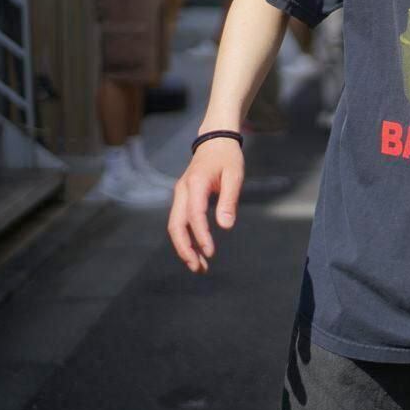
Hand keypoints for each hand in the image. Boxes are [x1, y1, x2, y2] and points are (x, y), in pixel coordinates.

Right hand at [167, 138, 244, 272]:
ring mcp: (180, 195)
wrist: (215, 141)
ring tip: (199, 267)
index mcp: (195, 183)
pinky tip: (198, 251)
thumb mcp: (234, 175)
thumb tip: (226, 226)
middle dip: (185, 248)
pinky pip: (181, 222)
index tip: (211, 252)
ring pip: (176, 226)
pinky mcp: (183, 199)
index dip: (201, 235)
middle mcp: (182, 190)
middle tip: (198, 268)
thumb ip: (229, 200)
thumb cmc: (227, 157)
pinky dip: (187, 238)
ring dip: (185, 247)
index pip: (194, 214)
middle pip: (176, 224)